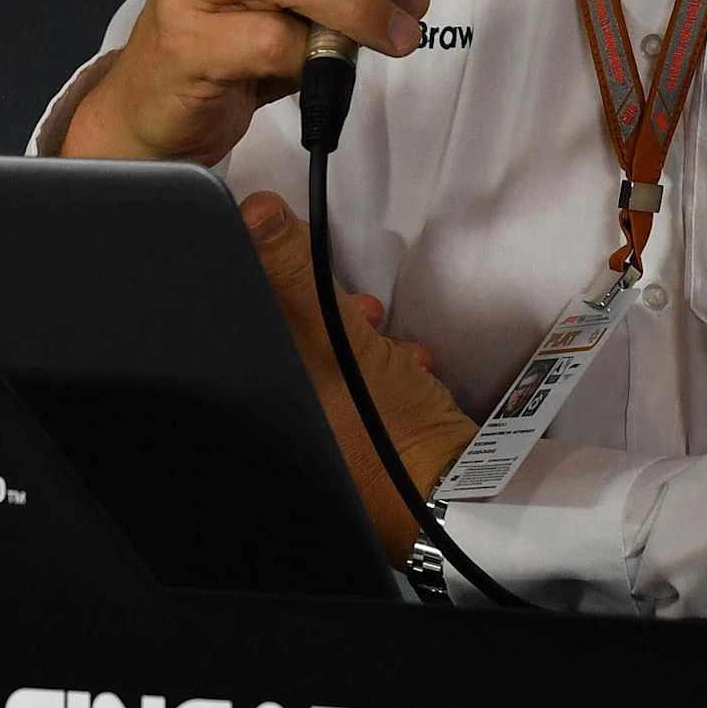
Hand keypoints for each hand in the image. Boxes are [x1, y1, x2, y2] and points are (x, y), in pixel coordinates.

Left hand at [234, 188, 475, 552]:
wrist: (459, 493)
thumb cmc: (388, 432)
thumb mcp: (337, 340)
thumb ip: (294, 276)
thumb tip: (254, 214)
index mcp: (261, 409)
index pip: (247, 330)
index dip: (273, 292)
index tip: (297, 268)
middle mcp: (283, 435)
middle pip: (292, 348)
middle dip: (325, 316)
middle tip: (357, 311)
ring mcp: (326, 446)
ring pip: (331, 368)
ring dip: (360, 342)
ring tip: (387, 340)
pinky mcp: (367, 451)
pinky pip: (364, 395)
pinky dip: (385, 374)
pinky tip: (411, 369)